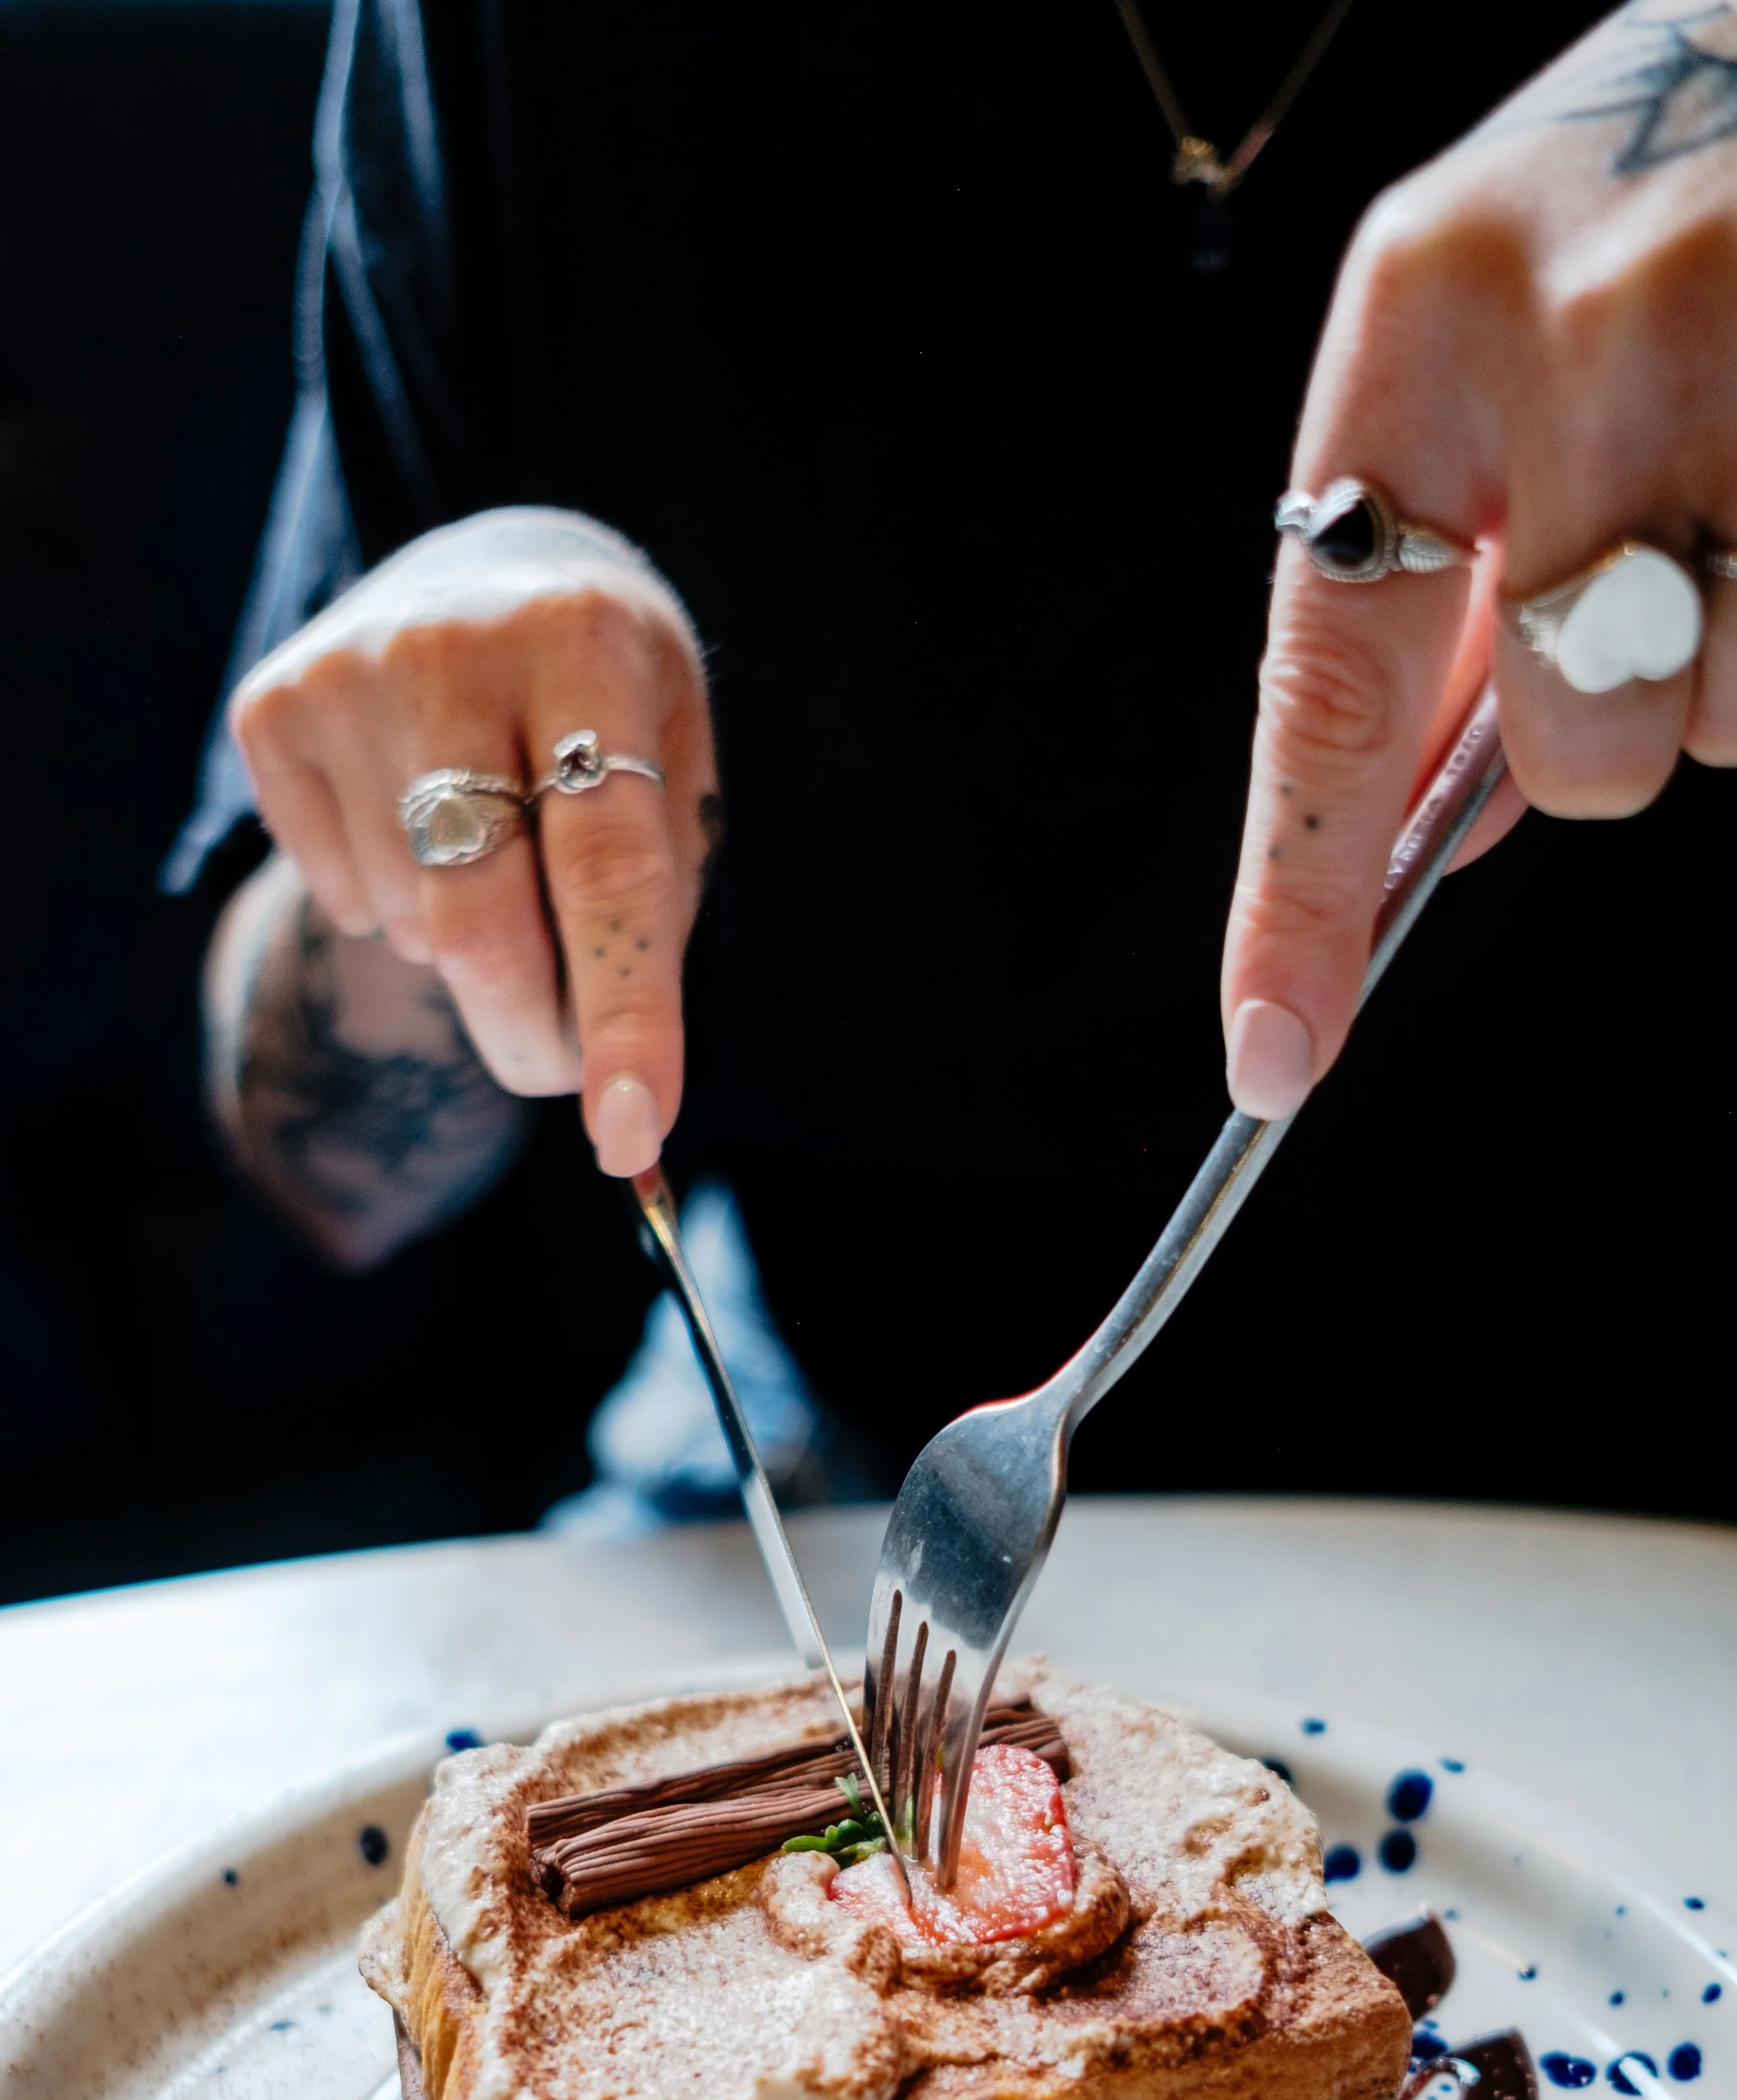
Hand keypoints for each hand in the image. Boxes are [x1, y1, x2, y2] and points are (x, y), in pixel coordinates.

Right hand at [229, 506, 717, 1175]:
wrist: (490, 570)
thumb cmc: (606, 705)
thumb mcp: (671, 768)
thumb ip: (650, 910)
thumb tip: (612, 1094)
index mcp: (589, 643)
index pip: (609, 869)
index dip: (624, 1013)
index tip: (631, 1131)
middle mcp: (457, 645)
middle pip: (480, 920)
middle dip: (525, 1032)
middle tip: (555, 1064)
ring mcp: (349, 673)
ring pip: (411, 924)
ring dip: (461, 945)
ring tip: (490, 850)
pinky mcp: (272, 709)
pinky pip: (339, 897)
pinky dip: (388, 904)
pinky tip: (414, 822)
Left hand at [1222, 3, 1736, 1117]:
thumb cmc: (1645, 184)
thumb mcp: (1483, 333)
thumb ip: (1435, 579)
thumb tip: (1420, 827)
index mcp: (1418, 312)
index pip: (1322, 683)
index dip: (1296, 895)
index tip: (1272, 1052)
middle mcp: (1579, 325)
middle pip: (1576, 743)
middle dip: (1608, 723)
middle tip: (1645, 577)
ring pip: (1730, 710)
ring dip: (1735, 654)